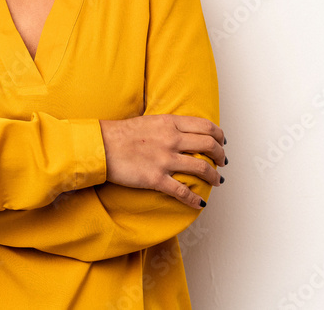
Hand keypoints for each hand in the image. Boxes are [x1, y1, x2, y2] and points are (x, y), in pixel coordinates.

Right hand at [99, 114, 225, 209]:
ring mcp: (164, 159)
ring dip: (214, 176)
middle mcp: (171, 140)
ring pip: (201, 169)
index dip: (219, 135)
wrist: (101, 145)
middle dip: (221, 155)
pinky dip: (194, 198)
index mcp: (170, 123)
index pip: (205, 127)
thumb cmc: (122, 133)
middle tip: (222, 162)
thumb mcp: (150, 121)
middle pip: (209, 146)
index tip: (222, 142)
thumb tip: (184, 133)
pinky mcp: (155, 178)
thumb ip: (169, 126)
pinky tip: (200, 203)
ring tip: (218, 180)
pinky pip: (182, 191)